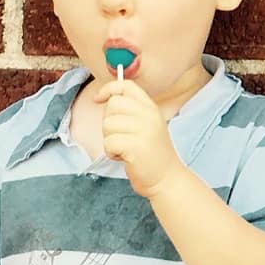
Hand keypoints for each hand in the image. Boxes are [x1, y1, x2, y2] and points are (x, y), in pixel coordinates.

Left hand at [94, 79, 183, 196]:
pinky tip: (125, 157)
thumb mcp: (144, 124)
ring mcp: (144, 129)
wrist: (166, 179)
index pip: (125, 85)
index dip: (108, 89)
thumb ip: (128, 110)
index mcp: (150, 107)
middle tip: (122, 137)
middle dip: (108, 123)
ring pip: (107, 125)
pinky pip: (109, 142)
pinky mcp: (136, 146)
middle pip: (112, 105)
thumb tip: (103, 98)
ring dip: (110, 140)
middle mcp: (149, 115)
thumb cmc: (149, 154)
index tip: (98, 99)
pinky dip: (112, 153)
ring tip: (126, 148)